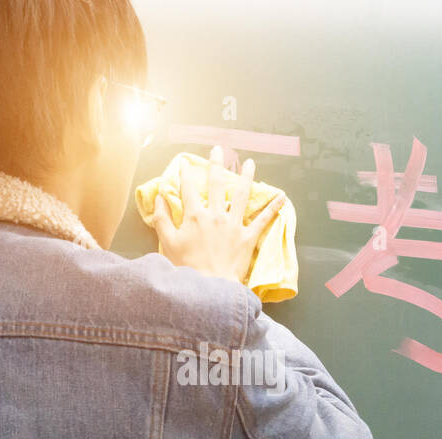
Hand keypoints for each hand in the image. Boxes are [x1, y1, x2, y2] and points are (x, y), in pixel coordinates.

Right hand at [152, 147, 284, 284]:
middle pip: (216, 185)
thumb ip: (162, 220)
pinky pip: (263, 220)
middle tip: (219, 149)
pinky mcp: (248, 238)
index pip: (188, 189)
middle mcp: (215, 215)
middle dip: (216, 165)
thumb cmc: (187, 268)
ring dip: (246, 177)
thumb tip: (159, 199)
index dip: (185, 174)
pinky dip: (273, 208)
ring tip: (250, 163)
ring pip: (241, 195)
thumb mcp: (167, 244)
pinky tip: (282, 196)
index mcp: (195, 216)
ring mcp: (233, 225)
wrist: (210, 287)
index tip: (186, 163)